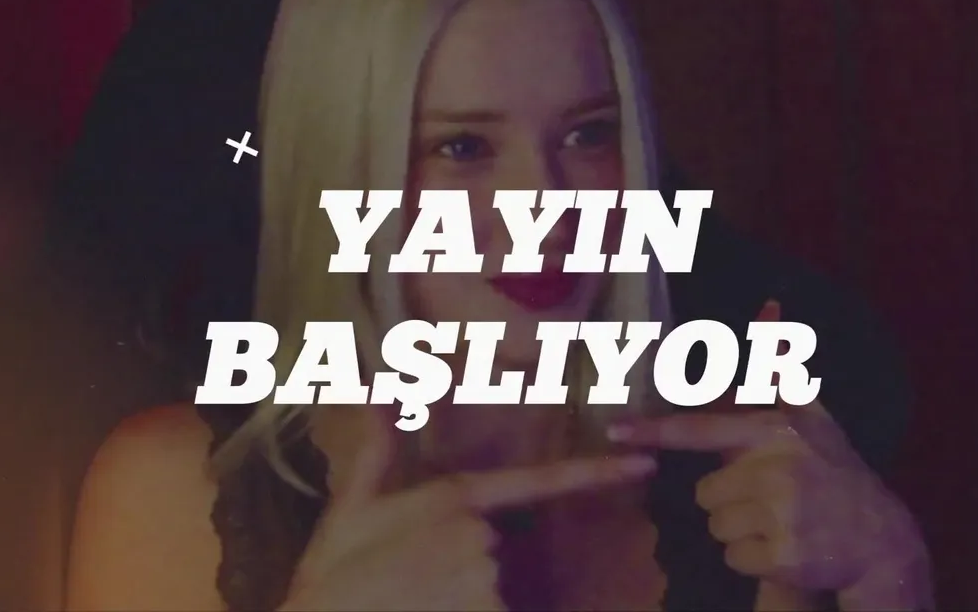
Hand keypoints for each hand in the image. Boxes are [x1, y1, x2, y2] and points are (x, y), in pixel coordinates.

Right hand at [286, 408, 656, 610]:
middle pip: (502, 553)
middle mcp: (478, 537)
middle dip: (467, 572)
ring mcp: (484, 582)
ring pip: (498, 594)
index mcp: (452, 500)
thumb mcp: (348, 509)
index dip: (597, 473)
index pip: (539, 481)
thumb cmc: (331, 575)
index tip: (645, 464)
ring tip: (416, 603)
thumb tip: (378, 386)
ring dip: (465, 603)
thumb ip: (377, 450)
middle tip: (415, 584)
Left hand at [609, 301, 928, 603]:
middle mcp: (780, 471)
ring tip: (781, 522)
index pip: (702, 430)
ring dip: (740, 530)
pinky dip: (753, 559)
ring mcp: (783, 515)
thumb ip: (779, 366)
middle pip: (704, 491)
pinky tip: (787, 549)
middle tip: (770, 498)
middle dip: (729, 499)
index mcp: (777, 433)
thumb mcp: (811, 415)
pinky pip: (734, 557)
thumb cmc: (833, 469)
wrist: (881, 538)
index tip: (615, 430)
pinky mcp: (785, 557)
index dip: (655, 431)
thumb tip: (770, 303)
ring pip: (716, 527)